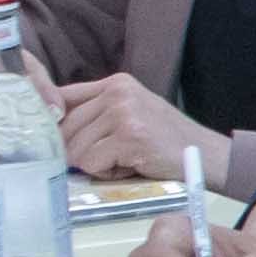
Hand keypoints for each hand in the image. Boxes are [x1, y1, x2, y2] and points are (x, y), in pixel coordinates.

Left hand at [50, 74, 218, 181]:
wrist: (207, 156)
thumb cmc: (165, 141)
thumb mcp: (130, 114)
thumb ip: (95, 112)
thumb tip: (48, 125)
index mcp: (116, 83)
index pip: (61, 98)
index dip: (54, 124)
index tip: (58, 140)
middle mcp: (118, 93)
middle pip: (64, 129)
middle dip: (79, 151)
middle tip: (110, 156)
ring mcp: (124, 113)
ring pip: (75, 148)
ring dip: (95, 164)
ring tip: (123, 160)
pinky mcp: (129, 137)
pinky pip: (91, 163)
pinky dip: (106, 173)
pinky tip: (130, 167)